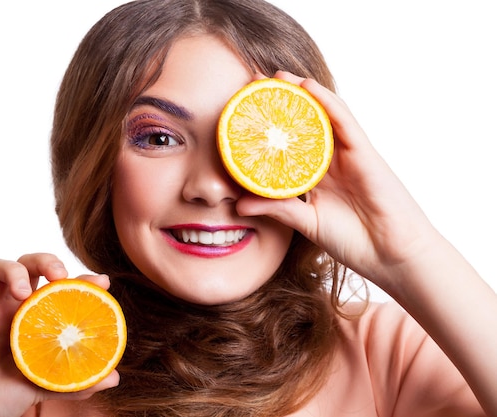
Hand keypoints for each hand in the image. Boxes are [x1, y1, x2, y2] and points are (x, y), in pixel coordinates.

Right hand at [0, 253, 118, 416]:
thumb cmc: (7, 395)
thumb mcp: (47, 386)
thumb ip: (77, 381)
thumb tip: (114, 379)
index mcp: (36, 316)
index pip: (60, 285)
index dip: (81, 278)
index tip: (101, 282)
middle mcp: (12, 306)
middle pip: (29, 263)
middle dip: (46, 260)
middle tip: (59, 275)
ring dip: (12, 270)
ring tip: (23, 292)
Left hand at [237, 71, 439, 289]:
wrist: (391, 255)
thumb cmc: (353, 241)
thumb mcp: (305, 222)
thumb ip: (276, 209)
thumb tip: (238, 204)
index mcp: (315, 176)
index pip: (287, 146)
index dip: (266, 129)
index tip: (240, 115)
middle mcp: (330, 160)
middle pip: (302, 124)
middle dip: (280, 103)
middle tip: (252, 85)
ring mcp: (347, 154)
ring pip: (322, 114)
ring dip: (300, 93)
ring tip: (275, 77)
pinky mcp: (364, 152)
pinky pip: (344, 121)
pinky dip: (326, 101)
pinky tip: (306, 87)